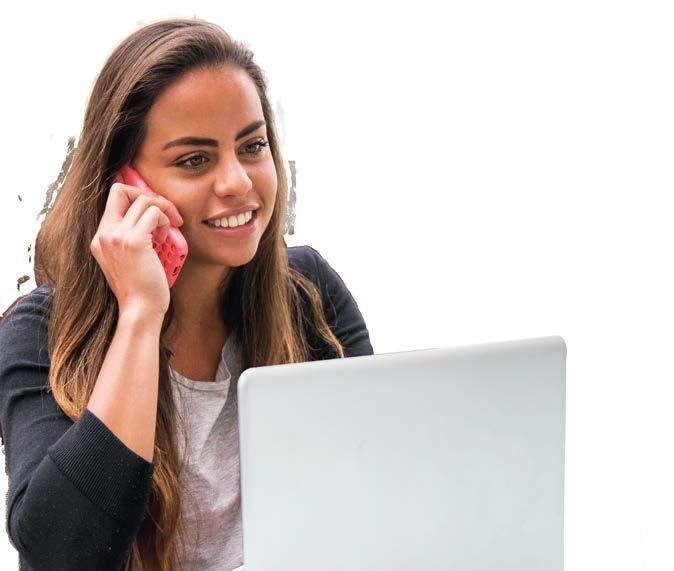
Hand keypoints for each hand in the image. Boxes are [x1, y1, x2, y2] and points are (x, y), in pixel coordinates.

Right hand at [89, 173, 183, 318]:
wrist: (140, 310)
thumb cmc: (141, 289)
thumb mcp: (128, 260)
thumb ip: (130, 239)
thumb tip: (150, 220)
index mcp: (100, 238)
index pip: (113, 198)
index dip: (136, 197)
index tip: (153, 211)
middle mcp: (104, 234)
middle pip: (120, 189)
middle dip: (147, 195)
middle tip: (164, 212)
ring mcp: (116, 236)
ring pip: (143, 199)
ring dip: (162, 210)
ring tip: (168, 230)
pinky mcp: (133, 241)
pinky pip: (153, 213)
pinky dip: (165, 220)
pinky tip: (166, 238)